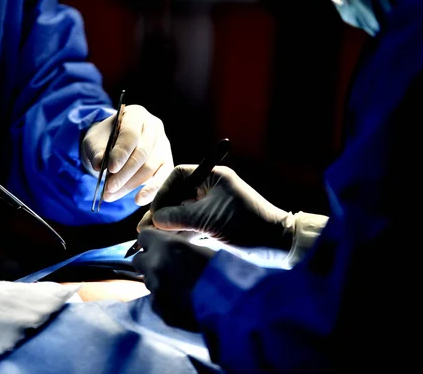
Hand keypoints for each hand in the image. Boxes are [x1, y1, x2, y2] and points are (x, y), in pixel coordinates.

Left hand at [81, 105, 172, 205]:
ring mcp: (163, 145)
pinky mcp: (167, 161)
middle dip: (124, 174)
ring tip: (111, 195)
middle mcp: (154, 127)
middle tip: (108, 188)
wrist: (113, 145)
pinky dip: (151, 191)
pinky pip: (162, 178)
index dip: (121, 152)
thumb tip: (98, 164)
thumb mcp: (95, 142)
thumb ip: (97, 151)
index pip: (131, 134)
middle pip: (142, 153)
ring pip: (151, 168)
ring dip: (131, 185)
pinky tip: (138, 200)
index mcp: (136, 115)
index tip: (110, 168)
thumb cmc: (104, 140)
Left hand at [132, 227, 215, 330]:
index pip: (143, 236)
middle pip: (138, 260)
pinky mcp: (160, 311)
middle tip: (167, 266)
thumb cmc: (223, 272)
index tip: (159, 244)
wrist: (231, 305)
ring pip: (149, 282)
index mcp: (166, 246)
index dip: (151, 240)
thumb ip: (181, 247)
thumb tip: (175, 248)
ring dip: (159, 282)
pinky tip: (184, 302)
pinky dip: (167, 301)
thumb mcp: (203, 249)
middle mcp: (155, 266)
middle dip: (149, 262)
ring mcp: (156, 291)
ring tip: (181, 287)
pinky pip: (157, 302)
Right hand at [137, 165, 293, 248]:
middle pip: (178, 196)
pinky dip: (180, 234)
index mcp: (213, 178)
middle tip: (145, 230)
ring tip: (151, 239)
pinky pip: (192, 226)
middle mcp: (212, 189)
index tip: (155, 212)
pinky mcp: (217, 226)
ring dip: (169, 225)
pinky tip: (168, 245)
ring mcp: (214, 208)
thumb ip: (179, 218)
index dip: (163, 192)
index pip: (179, 176)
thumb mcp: (209, 220)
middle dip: (162, 212)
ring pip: (183, 213)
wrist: (278, 246)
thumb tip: (155, 220)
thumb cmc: (247, 226)